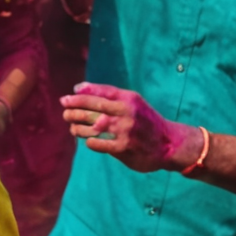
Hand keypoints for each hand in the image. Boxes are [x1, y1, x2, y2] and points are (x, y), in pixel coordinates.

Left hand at [62, 83, 202, 172]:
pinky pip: (99, 143)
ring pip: (92, 126)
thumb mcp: (133, 103)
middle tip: (64, 111)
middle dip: (74, 109)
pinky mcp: (124, 147)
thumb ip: (109, 96)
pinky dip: (90, 142)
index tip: (67, 97)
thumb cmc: (145, 121)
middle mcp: (127, 112)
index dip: (80, 94)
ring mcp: (125, 130)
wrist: (170, 144)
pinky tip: (87, 141)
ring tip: (72, 127)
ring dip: (77, 126)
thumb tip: (78, 88)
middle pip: (93, 107)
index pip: (99, 92)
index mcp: (128, 99)